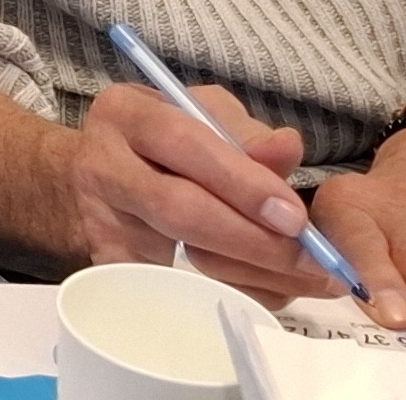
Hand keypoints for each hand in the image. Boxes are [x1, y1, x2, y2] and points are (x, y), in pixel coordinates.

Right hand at [62, 81, 339, 306]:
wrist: (99, 171)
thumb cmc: (164, 137)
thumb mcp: (204, 116)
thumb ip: (246, 133)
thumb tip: (287, 149)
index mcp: (126, 113)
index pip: (185, 143)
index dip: (243, 183)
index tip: (294, 217)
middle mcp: (101, 163)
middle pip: (178, 208)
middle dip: (251, 238)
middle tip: (307, 260)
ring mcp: (98, 218)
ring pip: (176, 253)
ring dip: (246, 271)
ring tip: (302, 278)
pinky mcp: (106, 261)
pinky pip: (170, 286)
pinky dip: (222, 291)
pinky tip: (260, 287)